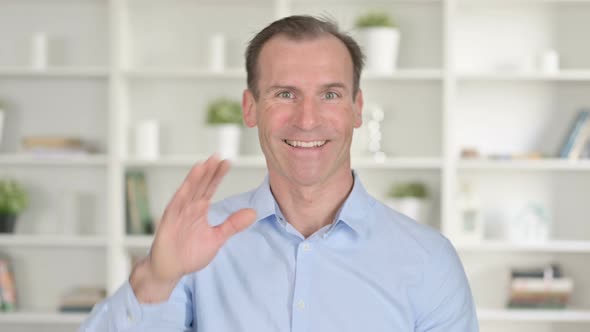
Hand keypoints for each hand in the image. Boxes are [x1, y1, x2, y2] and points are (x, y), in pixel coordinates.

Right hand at [131, 155, 255, 300]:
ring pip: (188, 192)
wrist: (170, 269)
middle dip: (209, 171)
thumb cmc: (189, 253)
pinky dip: (182, 194)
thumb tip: (252, 212)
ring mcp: (178, 213)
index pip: (210, 188)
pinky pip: (176, 206)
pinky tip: (188, 184)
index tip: (227, 162)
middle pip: (200, 185)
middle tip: (218, 157)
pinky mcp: (169, 221)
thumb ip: (232, 225)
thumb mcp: (217, 238)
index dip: (218, 175)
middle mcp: (189, 207)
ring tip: (204, 164)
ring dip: (196, 178)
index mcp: (199, 209)